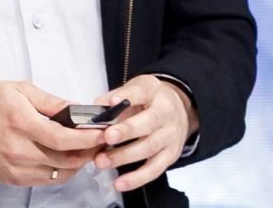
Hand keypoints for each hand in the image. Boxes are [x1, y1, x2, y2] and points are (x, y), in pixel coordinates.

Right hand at [0, 81, 104, 186]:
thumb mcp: (19, 89)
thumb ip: (50, 101)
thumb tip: (75, 109)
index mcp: (22, 123)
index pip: (62, 138)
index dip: (86, 138)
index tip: (102, 133)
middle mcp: (20, 150)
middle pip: (65, 160)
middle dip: (88, 152)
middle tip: (101, 143)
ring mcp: (17, 168)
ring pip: (58, 174)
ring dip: (77, 164)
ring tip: (87, 151)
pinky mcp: (14, 179)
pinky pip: (45, 180)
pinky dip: (60, 172)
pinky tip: (66, 160)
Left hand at [93, 75, 198, 192]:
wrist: (177, 109)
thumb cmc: (148, 100)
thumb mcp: (132, 89)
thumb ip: (112, 98)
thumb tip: (94, 113)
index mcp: (153, 90)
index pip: (142, 91)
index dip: (128, 96)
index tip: (112, 103)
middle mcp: (166, 112)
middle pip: (148, 122)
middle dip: (126, 131)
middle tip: (106, 137)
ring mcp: (170, 135)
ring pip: (148, 148)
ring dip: (123, 156)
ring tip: (101, 161)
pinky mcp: (171, 155)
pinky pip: (154, 169)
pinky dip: (136, 178)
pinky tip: (120, 183)